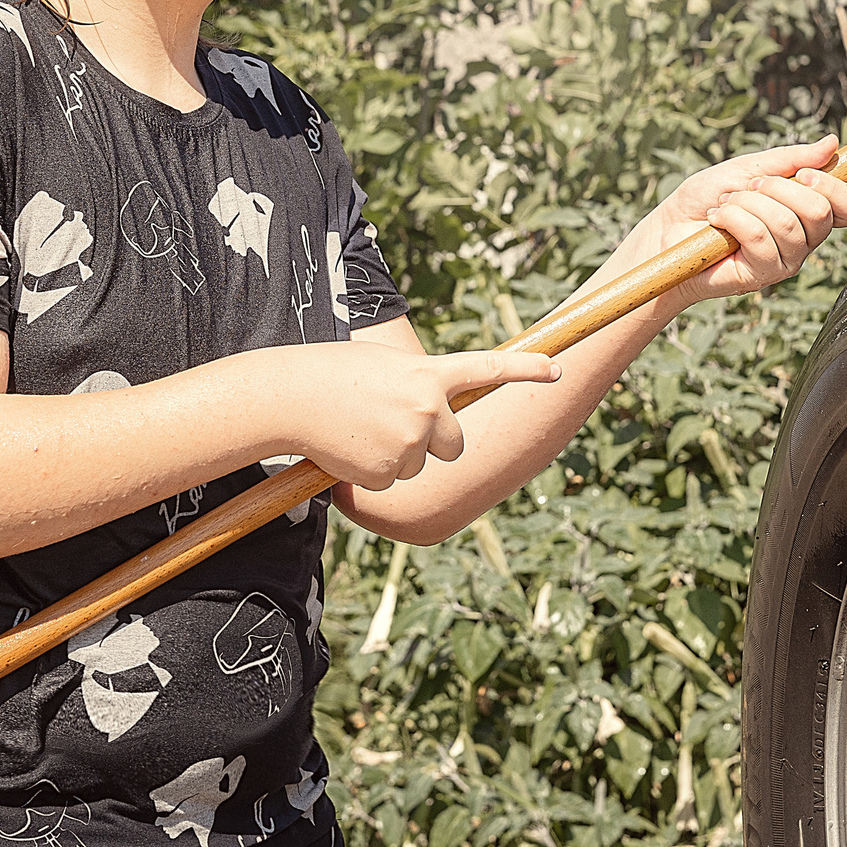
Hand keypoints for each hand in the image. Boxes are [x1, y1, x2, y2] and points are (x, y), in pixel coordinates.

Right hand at [264, 343, 562, 489]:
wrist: (290, 397)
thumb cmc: (330, 373)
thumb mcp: (381, 367)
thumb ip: (415, 383)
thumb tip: (430, 412)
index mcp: (428, 373)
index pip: (487, 369)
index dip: (525, 370)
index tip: (556, 369)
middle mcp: (429, 408)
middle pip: (454, 445)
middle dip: (433, 444)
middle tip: (394, 427)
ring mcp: (412, 441)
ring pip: (418, 464)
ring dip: (395, 455)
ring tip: (359, 430)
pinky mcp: (390, 471)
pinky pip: (391, 480)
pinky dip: (372, 471)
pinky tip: (349, 448)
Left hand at [648, 136, 846, 302]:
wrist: (668, 228)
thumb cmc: (706, 199)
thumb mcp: (748, 167)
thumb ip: (790, 158)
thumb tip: (831, 143)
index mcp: (808, 211)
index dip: (835, 187)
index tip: (803, 174)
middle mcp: (805, 239)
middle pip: (820, 211)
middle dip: (776, 188)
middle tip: (747, 189)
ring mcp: (786, 260)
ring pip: (786, 222)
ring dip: (747, 203)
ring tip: (726, 206)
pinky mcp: (762, 275)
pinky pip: (759, 237)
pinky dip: (733, 219)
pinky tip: (718, 222)